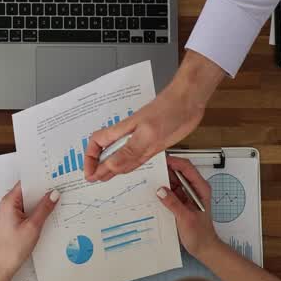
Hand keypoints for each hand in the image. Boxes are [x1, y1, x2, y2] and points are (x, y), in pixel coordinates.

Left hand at [0, 183, 60, 279]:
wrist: (2, 266)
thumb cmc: (14, 247)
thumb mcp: (33, 226)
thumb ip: (44, 209)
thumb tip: (54, 193)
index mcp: (9, 201)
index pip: (26, 183)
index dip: (40, 179)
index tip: (55, 175)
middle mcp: (8, 204)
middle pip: (28, 191)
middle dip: (43, 190)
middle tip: (61, 187)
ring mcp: (11, 213)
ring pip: (29, 202)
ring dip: (41, 201)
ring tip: (59, 198)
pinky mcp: (14, 221)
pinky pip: (28, 211)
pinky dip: (38, 211)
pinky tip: (50, 212)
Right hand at [83, 88, 203, 182]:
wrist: (190, 100)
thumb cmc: (169, 110)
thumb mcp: (147, 134)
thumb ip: (129, 151)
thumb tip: (109, 167)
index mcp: (122, 131)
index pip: (97, 143)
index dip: (90, 159)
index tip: (90, 173)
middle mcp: (128, 136)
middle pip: (106, 151)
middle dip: (98, 166)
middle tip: (94, 180)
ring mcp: (141, 140)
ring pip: (120, 156)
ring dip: (112, 167)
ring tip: (104, 179)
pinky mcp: (153, 143)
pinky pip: (136, 157)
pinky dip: (129, 166)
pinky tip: (127, 171)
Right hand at [153, 157, 217, 256]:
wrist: (204, 247)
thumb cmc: (200, 234)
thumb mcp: (186, 219)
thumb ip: (174, 204)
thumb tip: (160, 190)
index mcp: (200, 188)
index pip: (187, 168)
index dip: (174, 161)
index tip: (159, 161)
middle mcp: (194, 189)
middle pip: (178, 172)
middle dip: (164, 169)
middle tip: (148, 169)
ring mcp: (186, 195)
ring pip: (172, 181)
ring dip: (161, 180)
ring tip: (146, 178)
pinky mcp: (180, 201)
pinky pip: (169, 191)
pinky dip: (161, 190)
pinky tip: (151, 191)